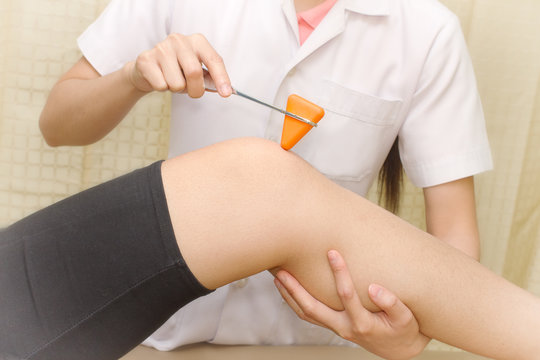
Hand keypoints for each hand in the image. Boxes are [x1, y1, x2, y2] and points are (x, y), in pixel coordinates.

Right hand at [124, 33, 231, 97]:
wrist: (148, 68)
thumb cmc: (177, 69)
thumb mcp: (197, 70)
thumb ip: (211, 79)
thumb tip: (227, 90)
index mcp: (197, 41)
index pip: (214, 59)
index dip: (221, 78)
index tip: (226, 93)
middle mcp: (179, 40)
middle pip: (194, 72)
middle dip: (196, 90)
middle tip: (193, 92)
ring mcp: (161, 48)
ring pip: (177, 83)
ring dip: (177, 89)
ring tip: (172, 80)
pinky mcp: (146, 59)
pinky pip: (161, 85)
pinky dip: (162, 89)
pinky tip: (160, 78)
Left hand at [274, 250, 429, 359]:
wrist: (398, 348)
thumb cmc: (403, 329)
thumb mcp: (406, 318)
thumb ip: (392, 303)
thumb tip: (373, 288)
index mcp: (362, 323)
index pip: (347, 295)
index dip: (340, 272)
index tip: (333, 252)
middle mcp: (344, 327)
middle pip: (313, 309)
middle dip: (296, 289)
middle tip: (282, 271)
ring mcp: (336, 327)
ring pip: (307, 314)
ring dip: (290, 296)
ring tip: (277, 276)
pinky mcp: (333, 325)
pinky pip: (309, 315)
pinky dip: (295, 301)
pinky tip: (287, 287)